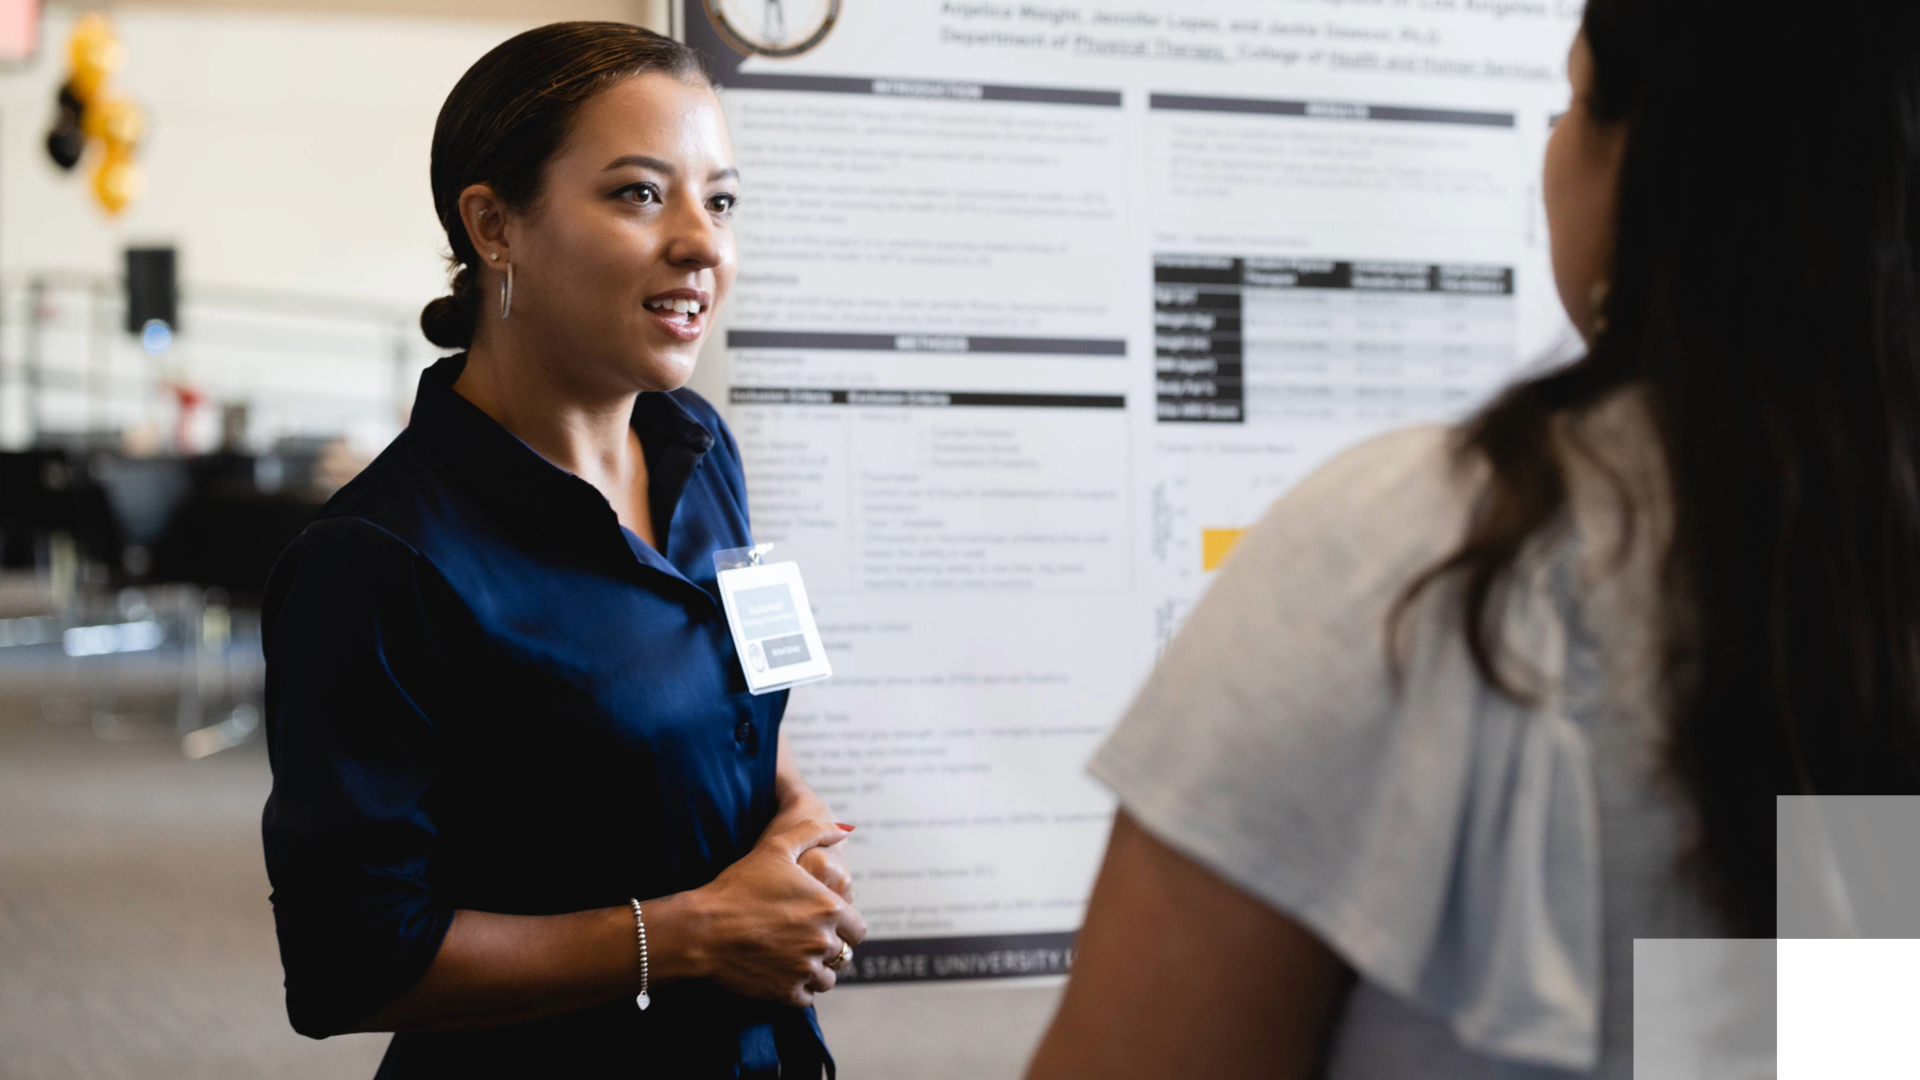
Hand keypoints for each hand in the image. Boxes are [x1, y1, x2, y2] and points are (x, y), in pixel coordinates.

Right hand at [690, 819, 867, 1006]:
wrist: (703, 927)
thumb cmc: (739, 885)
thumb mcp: (776, 847)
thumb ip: (814, 832)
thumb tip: (843, 830)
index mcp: (829, 909)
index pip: (858, 930)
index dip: (844, 926)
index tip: (825, 923)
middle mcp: (823, 941)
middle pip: (843, 954)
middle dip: (828, 948)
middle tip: (805, 940)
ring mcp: (805, 970)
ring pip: (827, 979)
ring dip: (815, 970)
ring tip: (794, 958)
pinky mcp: (786, 992)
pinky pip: (806, 997)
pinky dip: (797, 989)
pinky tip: (781, 973)